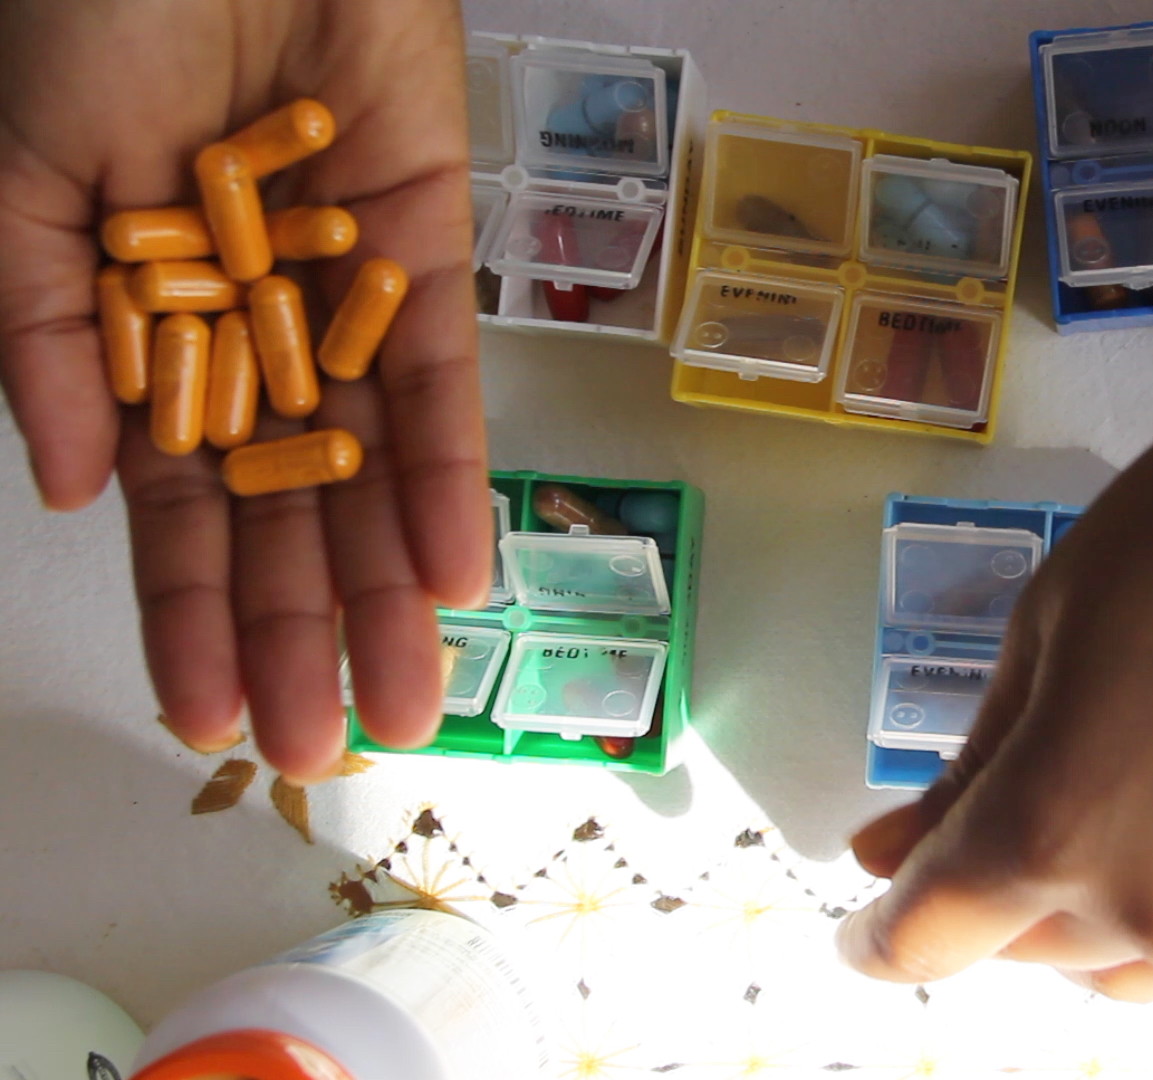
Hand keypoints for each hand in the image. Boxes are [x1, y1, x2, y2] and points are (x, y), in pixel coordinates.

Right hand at [0, 0, 488, 781]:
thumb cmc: (90, 10)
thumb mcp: (21, 177)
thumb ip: (41, 328)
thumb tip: (63, 486)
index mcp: (151, 330)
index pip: (178, 504)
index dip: (191, 610)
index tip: (204, 717)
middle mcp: (259, 333)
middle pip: (290, 511)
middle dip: (302, 631)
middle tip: (320, 753)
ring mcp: (347, 295)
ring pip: (374, 469)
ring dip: (388, 587)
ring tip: (402, 704)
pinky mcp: (431, 244)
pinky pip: (443, 376)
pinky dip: (447, 471)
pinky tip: (453, 574)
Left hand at [840, 370, 1152, 1001]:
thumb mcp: (1046, 628)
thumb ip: (970, 768)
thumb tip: (887, 855)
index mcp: (1058, 827)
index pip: (931, 939)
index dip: (876, 937)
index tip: (859, 919)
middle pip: (1027, 955)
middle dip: (983, 904)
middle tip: (975, 818)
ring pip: (1127, 966)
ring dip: (1075, 921)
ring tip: (1080, 815)